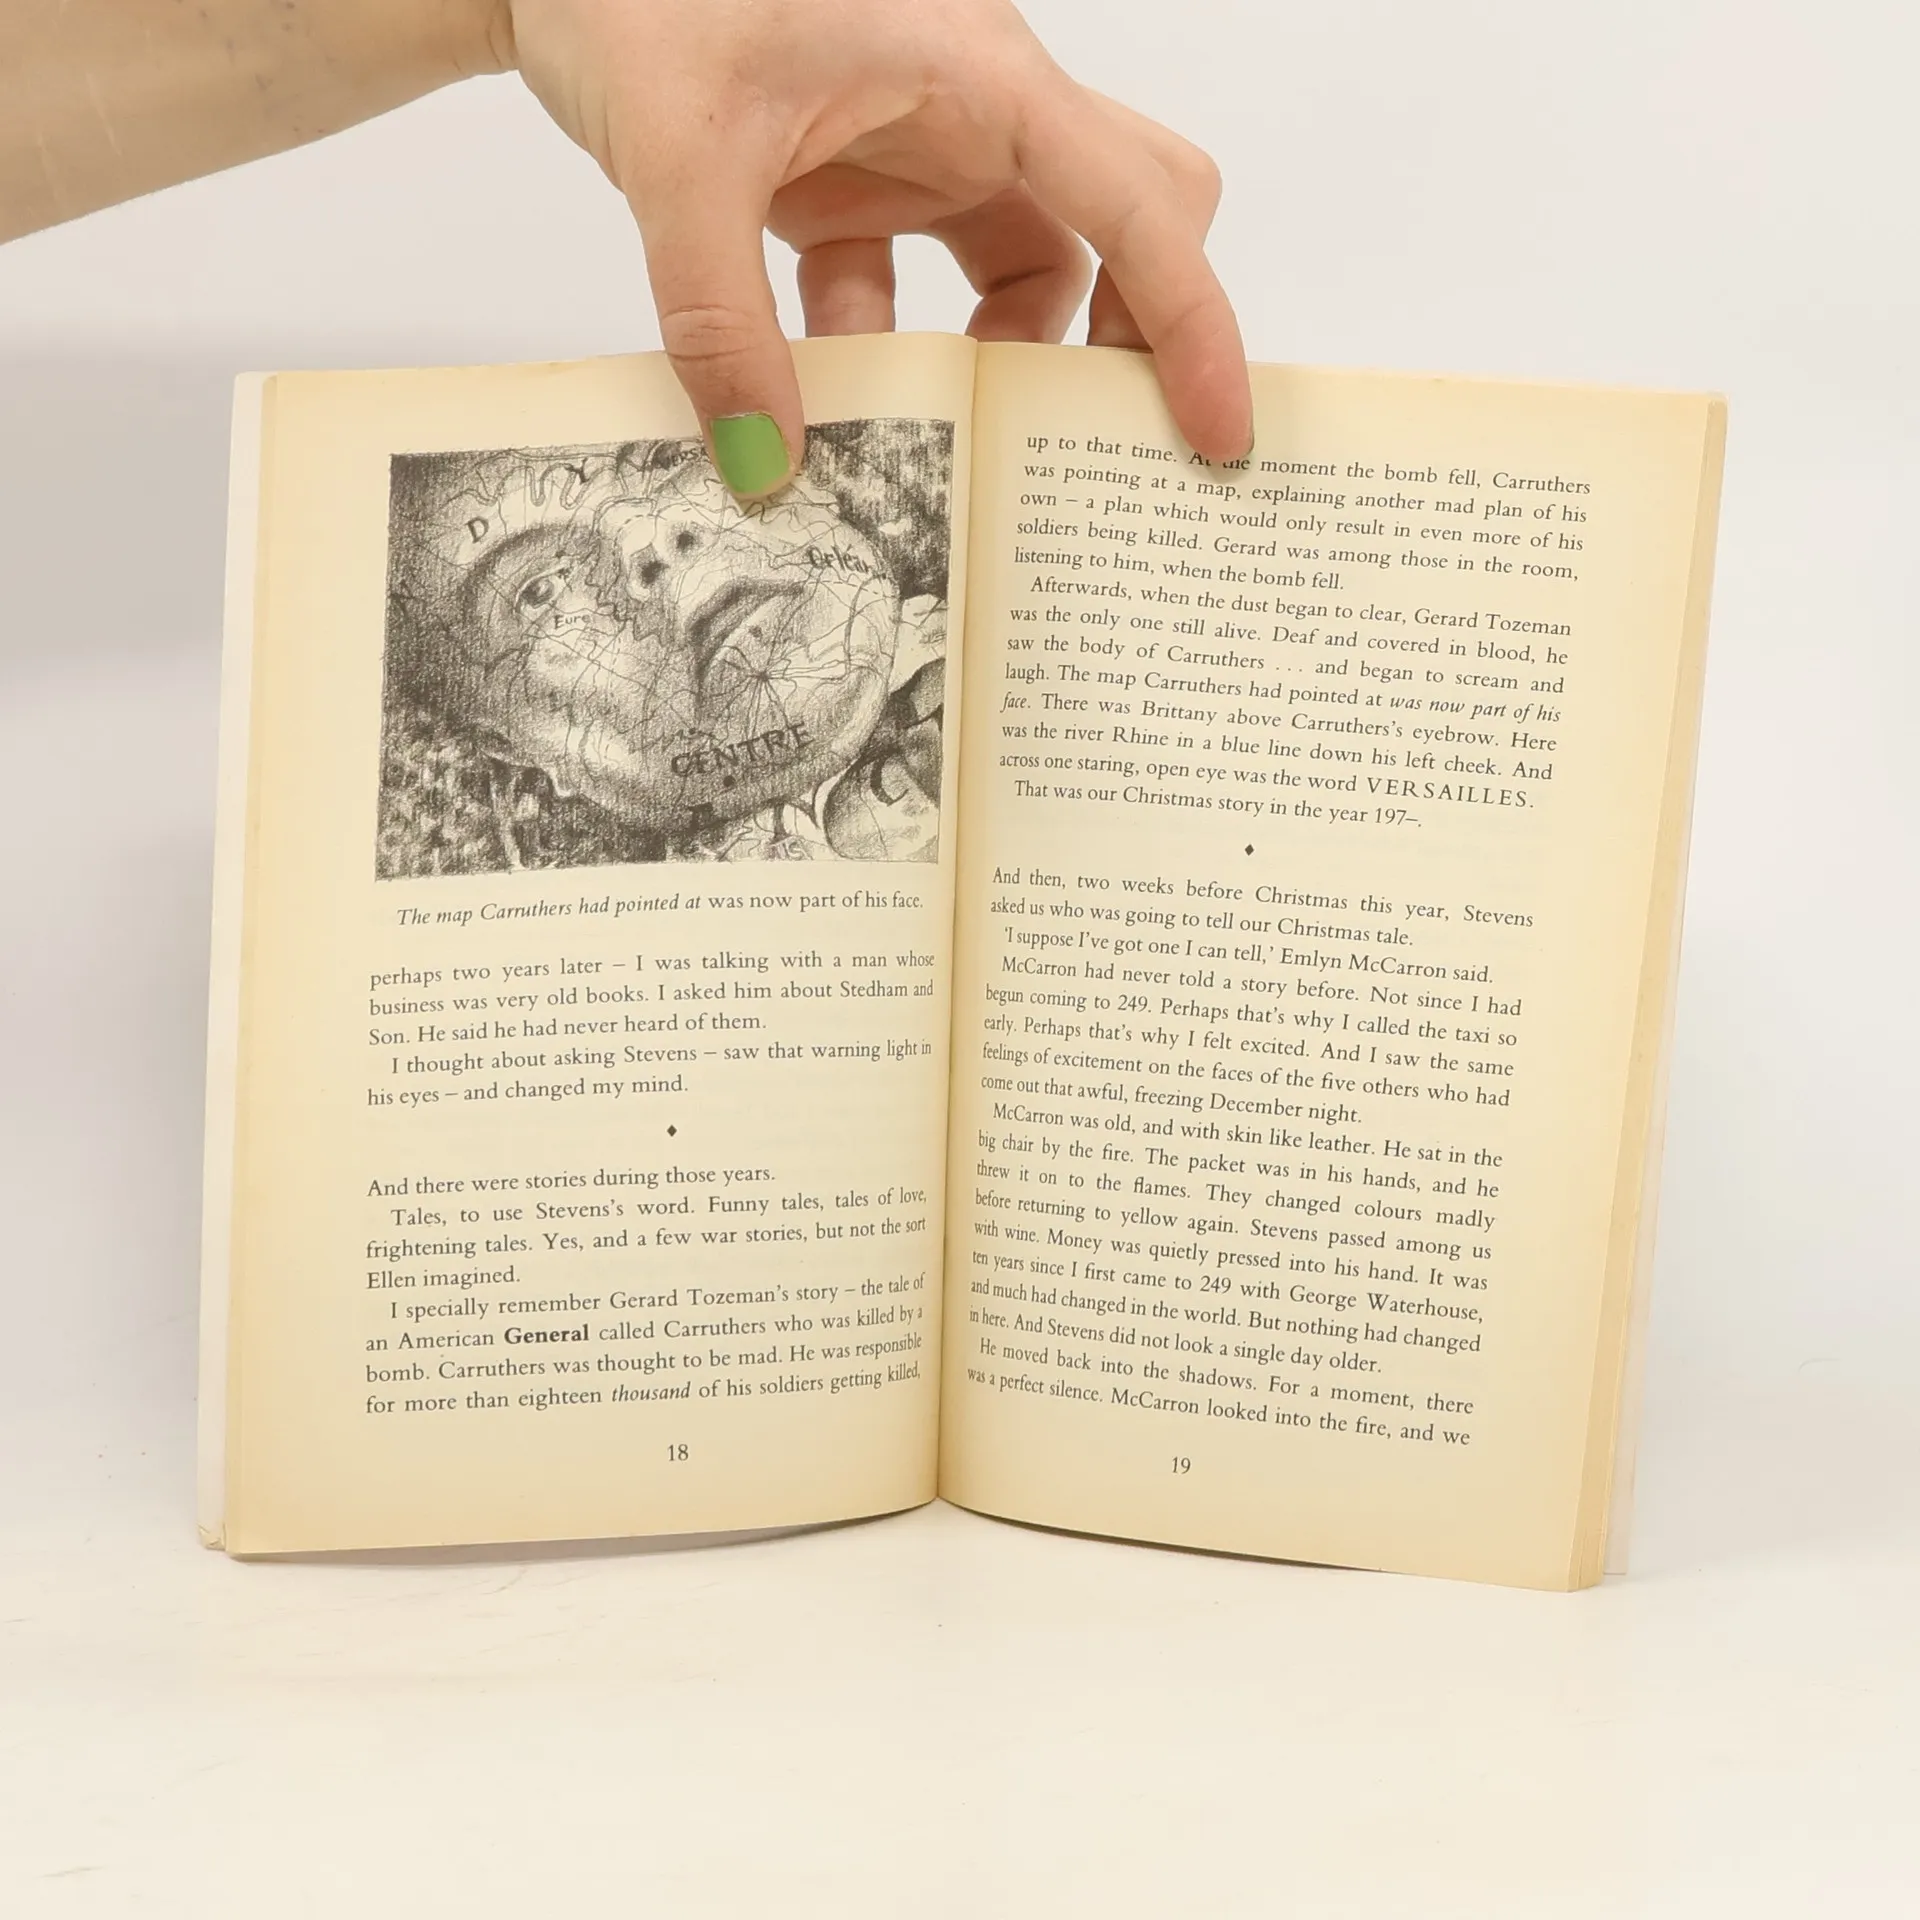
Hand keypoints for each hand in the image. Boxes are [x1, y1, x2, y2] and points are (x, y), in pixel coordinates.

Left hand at [496, 0, 1251, 491]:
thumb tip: (766, 467)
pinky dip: (885, 356)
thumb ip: (721, 323)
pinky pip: (912, 291)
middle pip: (1125, 221)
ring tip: (941, 457)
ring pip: (1021, 271)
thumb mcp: (680, 160)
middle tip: (1087, 436)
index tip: (1216, 434)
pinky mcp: (863, 182)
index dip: (1195, 324)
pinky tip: (824, 407)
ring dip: (987, 368)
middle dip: (1127, 334)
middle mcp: (977, 111)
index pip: (1138, 204)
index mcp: (982, 76)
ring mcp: (923, 148)